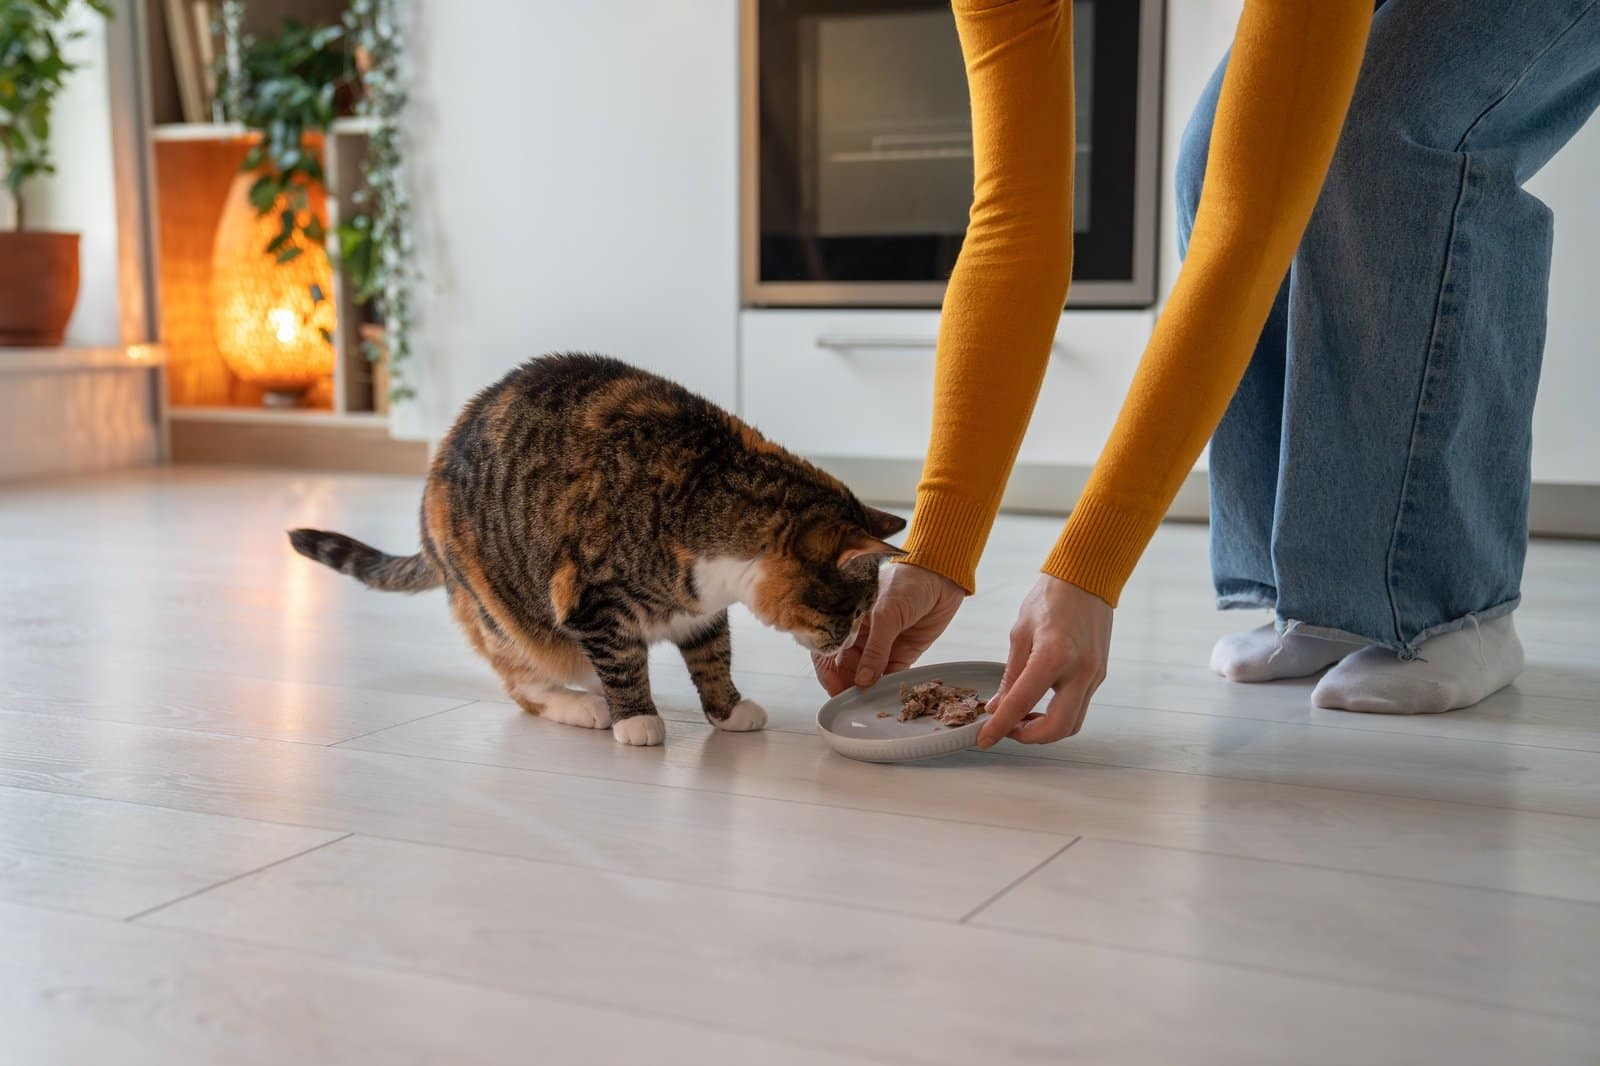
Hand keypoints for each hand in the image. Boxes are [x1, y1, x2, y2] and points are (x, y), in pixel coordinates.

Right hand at [812, 563, 964, 695]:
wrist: (941, 576)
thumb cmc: (907, 583)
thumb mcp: (886, 613)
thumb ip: (875, 649)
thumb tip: (862, 682)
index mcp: (847, 622)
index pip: (828, 653)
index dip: (829, 675)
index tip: (836, 693)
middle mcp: (860, 637)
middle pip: (846, 670)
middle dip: (848, 687)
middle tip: (855, 705)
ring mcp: (881, 647)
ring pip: (868, 677)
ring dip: (869, 691)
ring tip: (872, 706)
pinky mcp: (902, 654)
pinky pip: (892, 676)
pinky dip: (890, 688)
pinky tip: (889, 697)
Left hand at [978, 574, 1112, 748]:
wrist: (1087, 579)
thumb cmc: (1050, 599)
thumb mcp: (1020, 634)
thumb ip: (1010, 676)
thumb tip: (997, 707)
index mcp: (1053, 656)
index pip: (1022, 703)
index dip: (1000, 727)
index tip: (985, 739)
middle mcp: (1080, 671)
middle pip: (1058, 728)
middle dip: (1029, 737)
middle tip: (1008, 730)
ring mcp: (1094, 675)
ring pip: (1073, 723)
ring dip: (1046, 729)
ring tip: (1022, 717)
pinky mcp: (1100, 675)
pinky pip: (1079, 707)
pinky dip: (1058, 715)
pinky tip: (1039, 704)